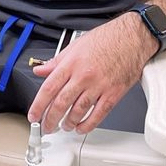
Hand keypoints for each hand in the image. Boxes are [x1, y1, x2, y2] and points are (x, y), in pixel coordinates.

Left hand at [27, 15, 154, 134]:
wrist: (132, 38)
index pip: (49, 88)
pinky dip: (88, 124)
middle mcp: (84, 76)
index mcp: (72, 63)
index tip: (33, 115)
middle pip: (61, 103)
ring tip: (63, 126)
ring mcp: (99, 86)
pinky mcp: (113, 93)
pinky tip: (81, 127)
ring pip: (78, 111)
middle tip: (46, 126)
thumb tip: (41, 70)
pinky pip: (98, 114)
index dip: (38, 105)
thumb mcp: (76, 46)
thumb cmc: (107, 39)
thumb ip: (56, 61)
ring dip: (68, 123)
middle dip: (50, 119)